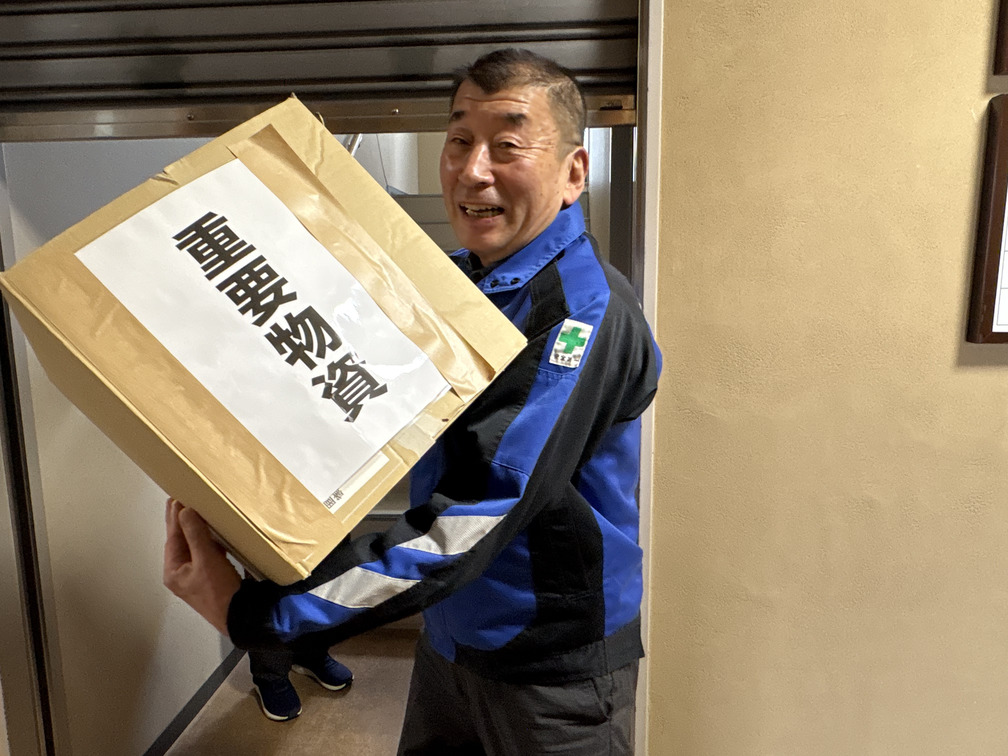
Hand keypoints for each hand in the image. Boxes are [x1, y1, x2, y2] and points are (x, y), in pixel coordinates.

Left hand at [163, 497, 240, 636]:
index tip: (178, 498)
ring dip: (196, 530)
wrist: (241, 616)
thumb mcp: (206, 560)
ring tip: (198, 511)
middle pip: (180, 542)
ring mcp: (196, 576)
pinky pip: (205, 553)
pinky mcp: (211, 577)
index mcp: (174, 571)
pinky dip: (208, 541)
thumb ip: (195, 534)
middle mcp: (181, 573)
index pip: (173, 537)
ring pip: (193, 547)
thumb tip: (185, 511)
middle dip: (182, 522)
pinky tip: (215, 532)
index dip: (176, 517)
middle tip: (181, 500)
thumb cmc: (220, 591)